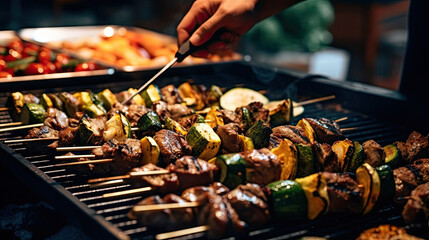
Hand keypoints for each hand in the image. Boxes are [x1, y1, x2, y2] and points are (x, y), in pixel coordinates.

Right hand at [177, 0, 294, 56]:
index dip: (184, 43)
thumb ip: (208, 29)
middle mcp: (203, 21)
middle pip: (194, 42)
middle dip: (204, 48)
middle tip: (213, 51)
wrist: (257, 5)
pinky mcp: (220, 35)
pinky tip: (232, 36)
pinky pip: (218, 47)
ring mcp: (212, 29)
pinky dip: (225, 45)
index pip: (183, 29)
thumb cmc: (241, 2)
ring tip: (228, 37)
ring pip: (207, 47)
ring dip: (218, 47)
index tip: (190, 53)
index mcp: (199, 11)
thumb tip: (194, 42)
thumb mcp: (224, 15)